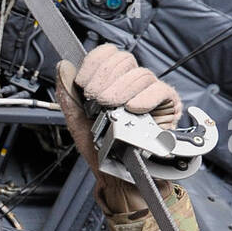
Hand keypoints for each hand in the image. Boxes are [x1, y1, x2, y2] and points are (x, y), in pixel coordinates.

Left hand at [56, 44, 180, 210]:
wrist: (119, 175)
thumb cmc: (103, 151)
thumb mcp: (78, 123)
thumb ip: (68, 95)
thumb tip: (63, 67)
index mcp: (112, 82)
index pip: (108, 54)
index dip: (94, 63)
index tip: (83, 84)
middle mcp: (132, 84)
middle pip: (124, 60)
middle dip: (105, 79)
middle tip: (97, 100)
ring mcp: (150, 93)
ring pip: (140, 75)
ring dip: (120, 91)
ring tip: (111, 108)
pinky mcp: (168, 105)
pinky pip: (159, 90)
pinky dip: (145, 98)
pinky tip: (133, 109)